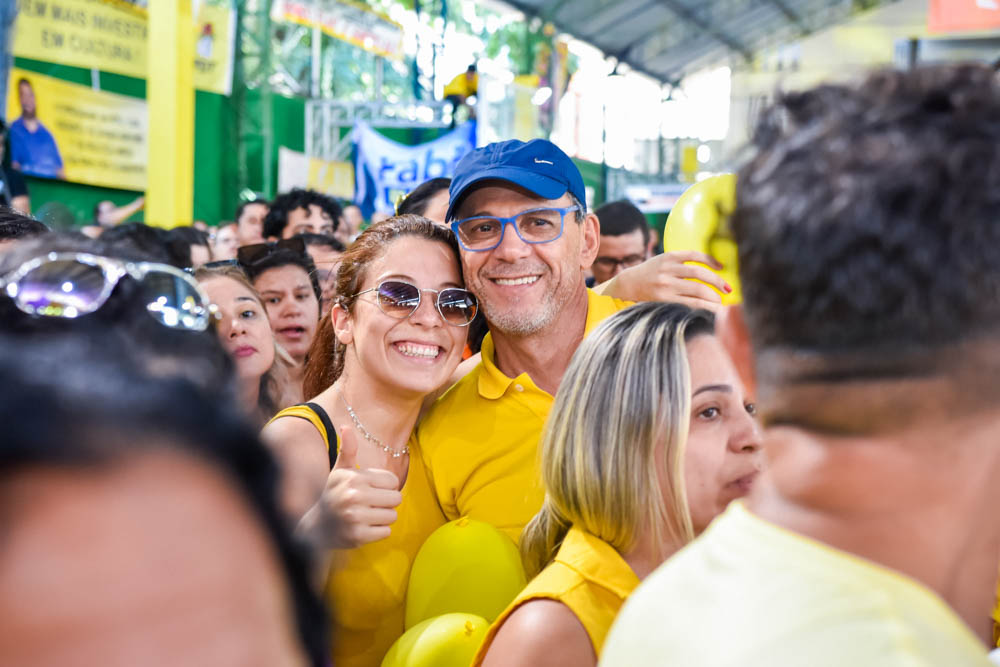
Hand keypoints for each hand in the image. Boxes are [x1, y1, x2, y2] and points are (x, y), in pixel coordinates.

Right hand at [296, 425, 401, 549]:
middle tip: (370, 504)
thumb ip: (348, 449)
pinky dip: (378, 531)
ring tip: (366, 515)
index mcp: (355, 478)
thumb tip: (346, 426)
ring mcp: (356, 517)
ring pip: (392, 516)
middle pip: (396, 498)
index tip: (370, 490)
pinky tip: (363, 527)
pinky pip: (386, 532)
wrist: (316, 526)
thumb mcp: (340, 471)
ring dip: (382, 517)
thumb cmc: (333, 494)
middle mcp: (355, 496)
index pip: (393, 481)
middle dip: (386, 502)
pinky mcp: (359, 536)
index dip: (385, 486)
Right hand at [602, 251, 730, 311]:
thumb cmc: (649, 274)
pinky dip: (704, 307)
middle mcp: (667, 270)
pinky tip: (711, 310)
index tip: (721, 268)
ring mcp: (665, 286)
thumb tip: (711, 271)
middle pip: (700, 274)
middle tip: (727, 289)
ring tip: (720, 302)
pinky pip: (689, 304)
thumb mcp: (662, 262)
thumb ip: (681, 264)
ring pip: (697, 290)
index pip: (696, 256)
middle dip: (717, 282)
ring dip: (713, 297)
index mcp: (669, 257)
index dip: (712, 261)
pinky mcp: (663, 300)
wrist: (626, 285)